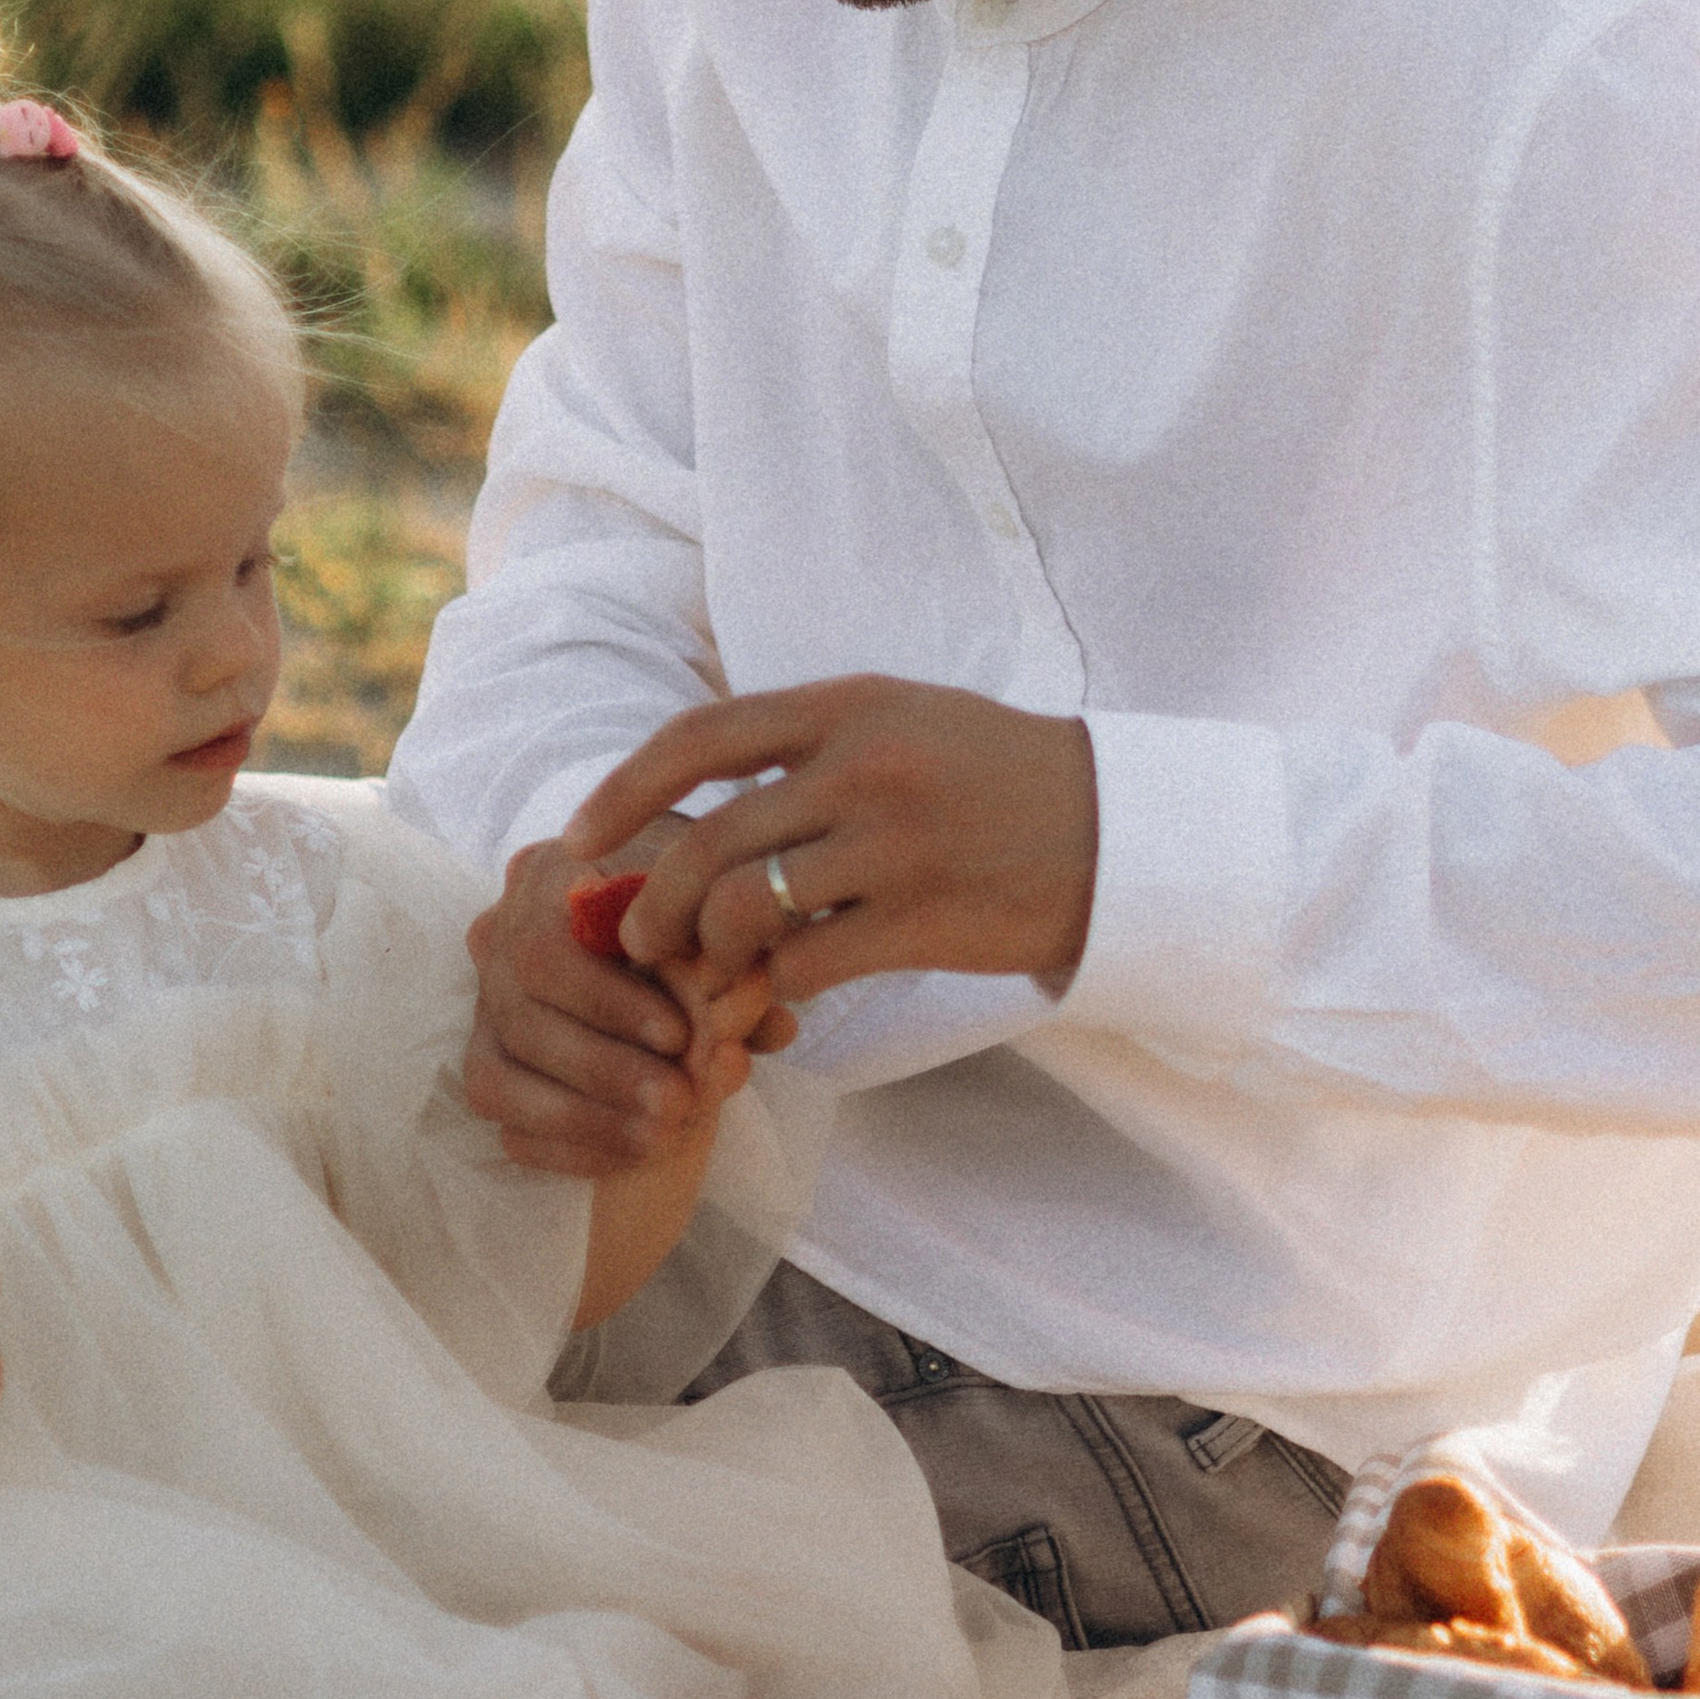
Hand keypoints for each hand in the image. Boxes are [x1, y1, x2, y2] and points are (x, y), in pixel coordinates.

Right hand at [463, 836, 794, 1177]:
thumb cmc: (701, 918)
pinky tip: (632, 1153)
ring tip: (660, 1136)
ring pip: (496, 1078)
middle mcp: (499, 936)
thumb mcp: (722, 922)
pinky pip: (505, 1124)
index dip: (607, 1002)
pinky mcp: (490, 1069)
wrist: (687, 946)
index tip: (678, 1036)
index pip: (547, 950)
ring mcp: (485, 1008)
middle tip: (677, 1102)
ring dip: (584, 1117)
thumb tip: (762, 1022)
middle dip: (603, 1069)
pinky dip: (568, 1148)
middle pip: (520, 1017)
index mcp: (548, 878)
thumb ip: (735, 965)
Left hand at [564, 679, 1098, 1003]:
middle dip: (651, 900)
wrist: (1119, 832)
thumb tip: (695, 791)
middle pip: (706, 838)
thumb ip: (808, 748)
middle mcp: (864, 766)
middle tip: (638, 940)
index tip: (580, 836)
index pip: (699, 736)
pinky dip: (777, 986)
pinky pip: (807, 962)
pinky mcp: (924, 919)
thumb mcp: (905, 724)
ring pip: (743, 907)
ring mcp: (894, 844)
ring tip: (711, 972)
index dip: (622, 789)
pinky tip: (784, 992)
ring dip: (708, 952)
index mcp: (849, 706)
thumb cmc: (999, 779)